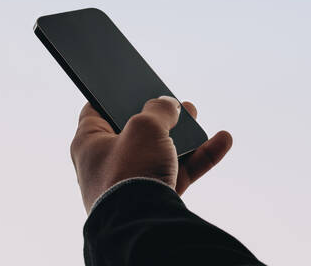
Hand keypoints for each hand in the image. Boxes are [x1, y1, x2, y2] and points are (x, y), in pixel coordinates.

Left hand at [71, 96, 232, 212]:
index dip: (113, 97)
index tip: (131, 86)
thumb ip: (159, 110)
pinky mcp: (153, 198)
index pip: (95, 111)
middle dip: (158, 116)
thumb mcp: (145, 127)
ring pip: (159, 151)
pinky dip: (199, 158)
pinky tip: (222, 140)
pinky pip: (177, 172)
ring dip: (182, 135)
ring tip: (196, 115)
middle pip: (133, 131)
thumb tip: (169, 105)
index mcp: (88, 142)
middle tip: (175, 103)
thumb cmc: (131, 171)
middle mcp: (105, 163)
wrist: (143, 223)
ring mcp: (130, 182)